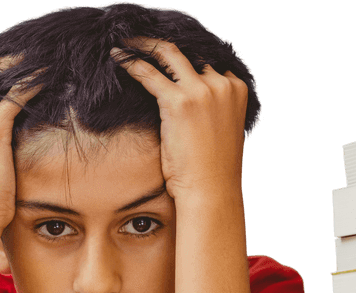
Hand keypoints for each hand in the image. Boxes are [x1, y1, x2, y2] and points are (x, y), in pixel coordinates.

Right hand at [0, 62, 42, 231]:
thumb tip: (15, 129)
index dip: (7, 69)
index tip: (32, 62)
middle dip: (19, 62)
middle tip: (47, 55)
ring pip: (3, 79)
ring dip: (30, 67)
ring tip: (54, 60)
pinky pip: (16, 96)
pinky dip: (36, 83)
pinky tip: (54, 76)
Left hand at [112, 39, 248, 202]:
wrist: (210, 189)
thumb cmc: (211, 168)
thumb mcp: (218, 129)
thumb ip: (210, 108)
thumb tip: (186, 102)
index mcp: (237, 89)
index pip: (208, 64)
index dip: (186, 60)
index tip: (166, 58)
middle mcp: (222, 84)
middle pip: (189, 53)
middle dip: (162, 45)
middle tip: (141, 42)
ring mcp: (202, 91)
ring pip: (168, 55)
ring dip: (144, 46)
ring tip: (126, 45)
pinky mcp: (179, 102)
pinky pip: (150, 74)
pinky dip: (132, 64)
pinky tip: (118, 59)